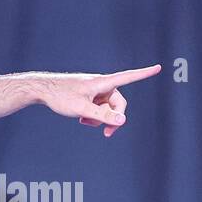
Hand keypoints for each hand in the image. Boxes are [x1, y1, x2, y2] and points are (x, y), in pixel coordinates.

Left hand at [35, 64, 161, 137]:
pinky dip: (93, 115)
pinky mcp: (89, 95)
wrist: (42, 90)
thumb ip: (102, 116)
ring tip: (84, 121)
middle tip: (107, 134)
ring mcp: (96, 90)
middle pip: (118, 103)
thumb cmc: (61, 96)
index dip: (144, 73)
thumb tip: (123, 121)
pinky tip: (81, 119)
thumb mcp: (82, 109)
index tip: (159, 67)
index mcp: (103, 83)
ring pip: (107, 108)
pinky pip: (98, 108)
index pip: (128, 77)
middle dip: (113, 118)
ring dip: (100, 118)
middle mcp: (102, 85)